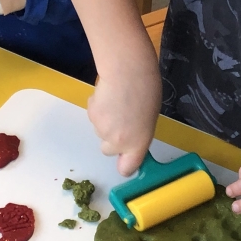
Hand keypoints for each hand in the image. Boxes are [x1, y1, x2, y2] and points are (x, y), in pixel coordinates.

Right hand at [87, 61, 161, 176]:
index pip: (126, 169)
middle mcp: (118, 142)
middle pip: (108, 150)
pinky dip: (98, 109)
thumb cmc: (146, 91)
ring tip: (116, 102)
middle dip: (112, 139)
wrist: (127, 72)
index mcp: (138, 144)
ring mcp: (102, 130)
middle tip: (121, 120)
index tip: (126, 158)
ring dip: (106, 121)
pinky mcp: (91, 116)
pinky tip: (107, 96)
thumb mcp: (149, 119)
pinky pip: (94, 116)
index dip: (125, 164)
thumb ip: (138, 135)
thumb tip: (131, 138)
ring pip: (100, 131)